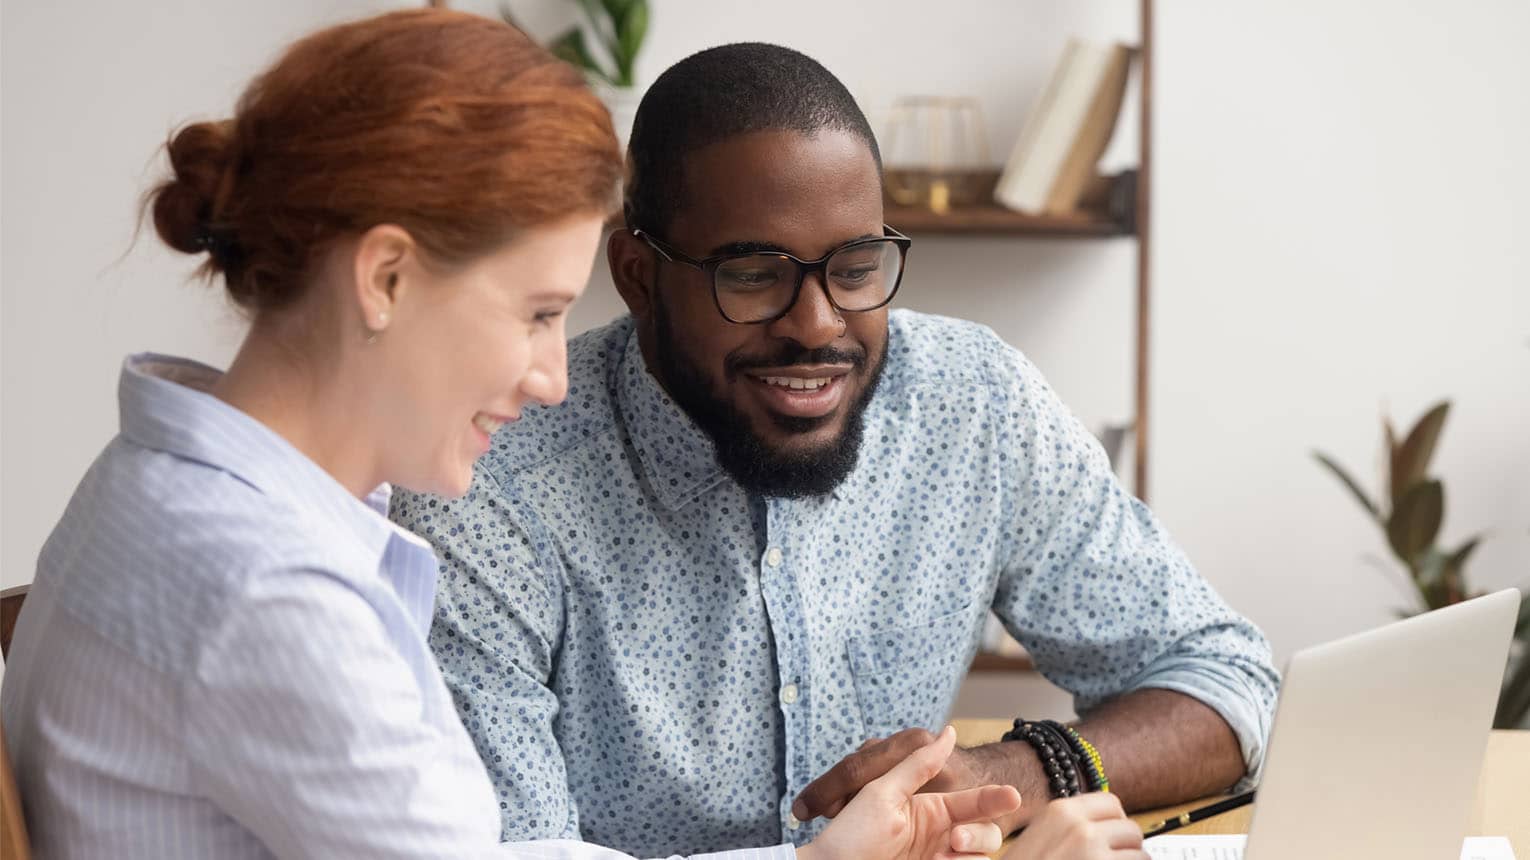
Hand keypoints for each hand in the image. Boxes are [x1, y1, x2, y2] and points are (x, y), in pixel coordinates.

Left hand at [798, 726, 1021, 859]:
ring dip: (970, 856)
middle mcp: (943, 837)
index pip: (976, 803)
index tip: (1013, 796)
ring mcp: (941, 859)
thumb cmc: (850, 835)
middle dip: (979, 835)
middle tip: (954, 839)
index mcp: (934, 811)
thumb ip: (919, 764)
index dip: (995, 799)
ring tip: (943, 858)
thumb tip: (949, 731)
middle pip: (987, 834)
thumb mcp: (882, 793)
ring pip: (980, 857)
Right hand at [1001, 794, 1147, 859]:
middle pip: (1129, 828)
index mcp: (1060, 811)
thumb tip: (1103, 827)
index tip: (1112, 839)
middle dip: (1125, 848)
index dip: (1115, 824)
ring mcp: (1094, 852)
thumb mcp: (1037, 839)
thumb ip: (1067, 828)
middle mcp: (1080, 827)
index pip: (1111, 804)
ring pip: (1139, 854)